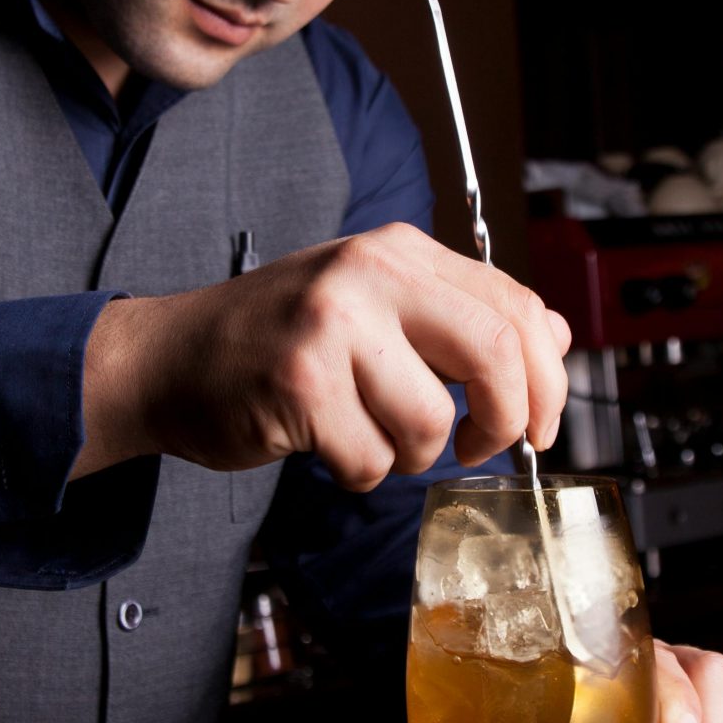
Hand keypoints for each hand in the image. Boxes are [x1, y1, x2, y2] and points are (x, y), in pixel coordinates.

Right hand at [77, 222, 571, 488]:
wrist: (168, 359)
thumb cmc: (276, 340)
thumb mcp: (376, 306)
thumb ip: (460, 316)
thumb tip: (554, 338)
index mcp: (399, 250)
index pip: (515, 307)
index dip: (547, 377)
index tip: (539, 423)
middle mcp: (369, 275)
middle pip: (495, 353)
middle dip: (506, 420)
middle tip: (486, 447)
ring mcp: (331, 327)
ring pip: (433, 422)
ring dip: (412, 455)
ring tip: (369, 435)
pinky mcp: (299, 384)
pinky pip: (373, 460)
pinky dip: (359, 471)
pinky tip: (325, 445)